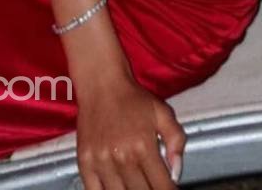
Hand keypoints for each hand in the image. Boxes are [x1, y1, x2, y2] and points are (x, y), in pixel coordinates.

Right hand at [74, 71, 185, 188]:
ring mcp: (101, 162)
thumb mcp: (162, 112)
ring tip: (136, 187)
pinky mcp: (84, 163)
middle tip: (153, 187)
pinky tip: (117, 189)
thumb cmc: (133, 98)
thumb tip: (176, 172)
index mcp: (144, 146)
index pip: (161, 186)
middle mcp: (122, 157)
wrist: (101, 83)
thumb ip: (176, 140)